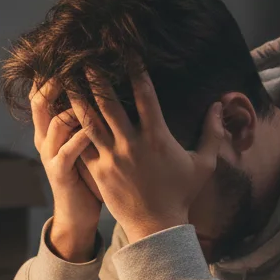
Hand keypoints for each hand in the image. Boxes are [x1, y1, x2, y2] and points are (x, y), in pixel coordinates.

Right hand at [31, 80, 101, 261]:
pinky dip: (82, 135)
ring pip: (55, 120)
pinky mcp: (60, 173)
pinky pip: (69, 149)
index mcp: (50, 129)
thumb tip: (110, 87)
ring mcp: (50, 155)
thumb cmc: (88, 177)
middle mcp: (46, 138)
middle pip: (40, 100)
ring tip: (94, 89)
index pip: (44, 92)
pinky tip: (99, 127)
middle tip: (78, 62)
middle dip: (56, 80)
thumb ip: (90, 119)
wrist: (78, 216)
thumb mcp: (86, 145)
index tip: (75, 52)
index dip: (53, 72)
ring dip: (74, 104)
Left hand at [69, 71, 223, 243]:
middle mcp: (131, 144)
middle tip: (84, 57)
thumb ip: (212, 133)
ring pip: (89, 122)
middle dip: (96, 78)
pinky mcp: (97, 172)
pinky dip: (71, 128)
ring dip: (77, 98)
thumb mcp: (204, 164)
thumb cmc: (181, 194)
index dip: (136, 71)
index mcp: (157, 137)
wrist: (157, 227)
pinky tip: (61, 114)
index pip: (145, 96)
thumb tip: (218, 105)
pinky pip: (80, 145)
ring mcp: (111, 158)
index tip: (127, 52)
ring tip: (64, 80)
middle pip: (109, 104)